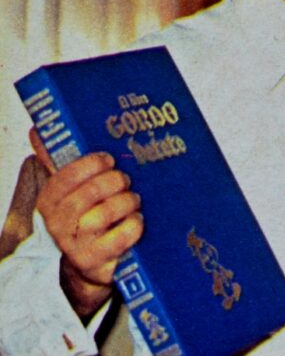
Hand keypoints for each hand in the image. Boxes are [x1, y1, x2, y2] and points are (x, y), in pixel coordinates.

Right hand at [31, 129, 143, 317]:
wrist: (87, 263)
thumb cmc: (83, 217)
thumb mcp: (68, 191)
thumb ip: (57, 161)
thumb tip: (38, 129)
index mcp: (49, 202)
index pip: (65, 177)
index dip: (90, 164)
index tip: (108, 158)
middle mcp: (58, 224)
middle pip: (90, 193)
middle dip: (114, 181)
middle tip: (125, 179)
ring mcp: (76, 245)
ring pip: (106, 213)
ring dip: (127, 201)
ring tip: (133, 199)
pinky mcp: (97, 261)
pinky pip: (122, 236)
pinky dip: (135, 224)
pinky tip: (137, 219)